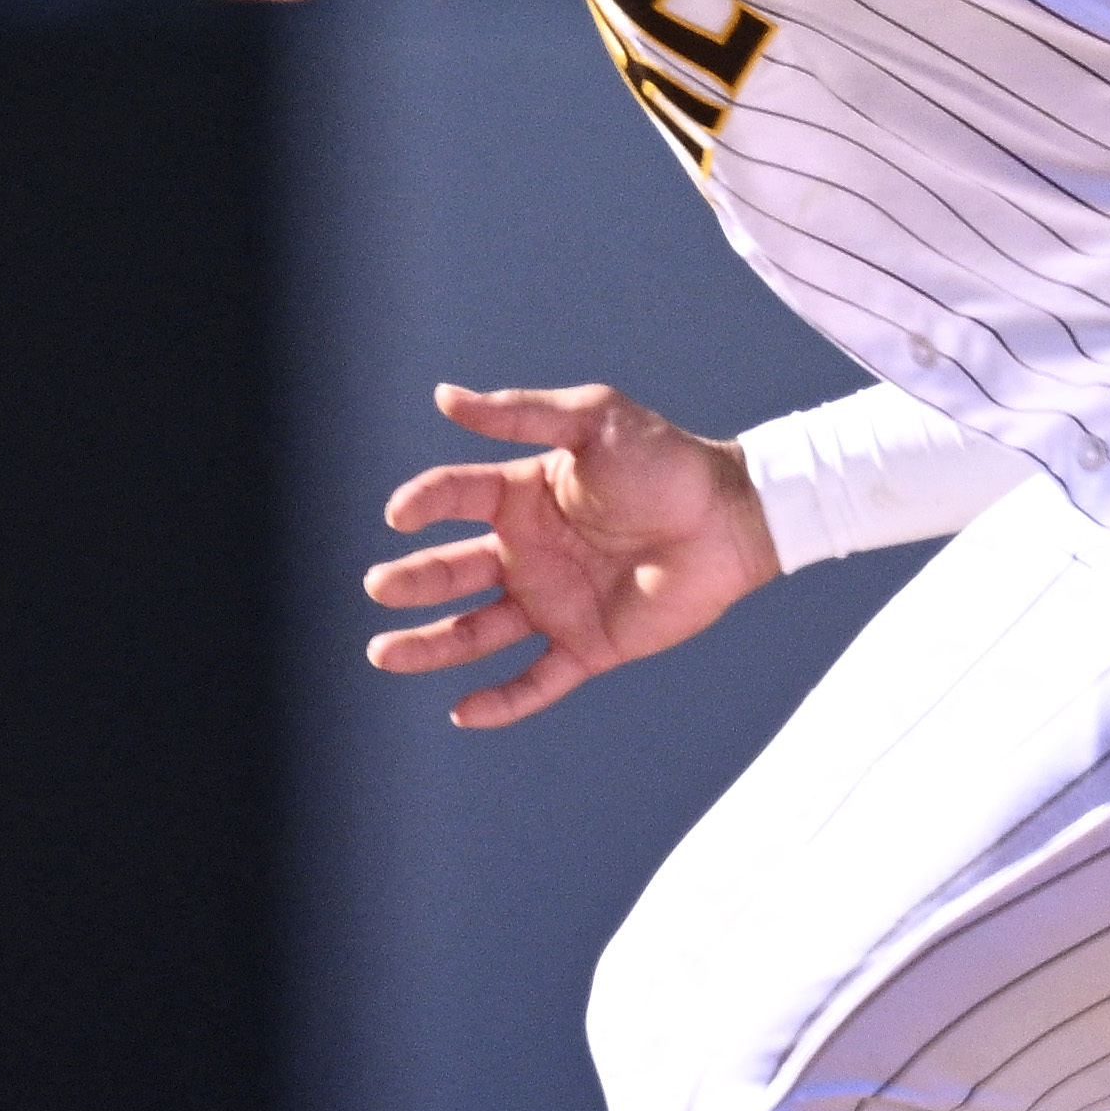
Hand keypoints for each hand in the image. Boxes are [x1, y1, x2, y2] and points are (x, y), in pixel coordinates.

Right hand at [362, 382, 783, 728]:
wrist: (732, 517)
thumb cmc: (666, 461)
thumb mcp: (591, 420)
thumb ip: (519, 415)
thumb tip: (443, 397)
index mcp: (523, 497)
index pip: (454, 499)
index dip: (422, 504)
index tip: (400, 516)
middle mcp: (529, 553)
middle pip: (451, 572)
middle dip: (410, 583)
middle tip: (377, 588)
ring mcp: (555, 602)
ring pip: (477, 631)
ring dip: (430, 645)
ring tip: (382, 654)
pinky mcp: (589, 645)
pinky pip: (536, 681)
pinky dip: (501, 702)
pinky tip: (461, 713)